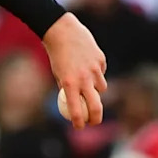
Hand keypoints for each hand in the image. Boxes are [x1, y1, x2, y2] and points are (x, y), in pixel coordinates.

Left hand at [42, 12, 107, 128]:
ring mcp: (95, 69)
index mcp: (69, 83)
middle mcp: (84, 78)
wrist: (62, 31)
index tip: (79, 126)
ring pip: (101, 88)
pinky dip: (97, 73)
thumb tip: (75, 103)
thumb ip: (67, 87)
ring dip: (96, 90)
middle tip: (94, 122)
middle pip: (96, 106)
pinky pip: (101, 73)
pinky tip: (88, 64)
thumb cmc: (57, 54)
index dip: (79, 121)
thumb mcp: (57, 73)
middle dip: (96, 118)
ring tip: (87, 82)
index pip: (76, 110)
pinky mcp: (101, 60)